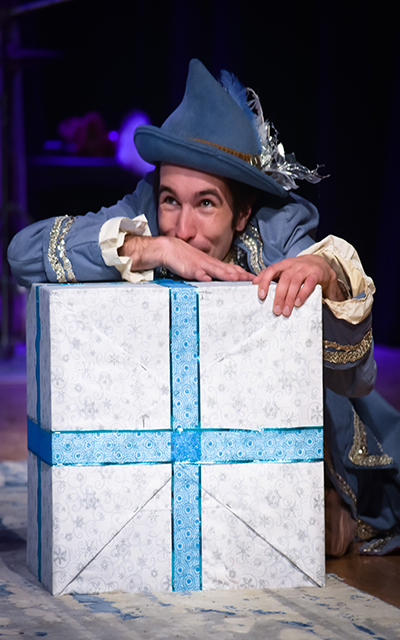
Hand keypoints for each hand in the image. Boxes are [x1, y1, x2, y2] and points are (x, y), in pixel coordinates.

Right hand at [119, 234, 253, 281]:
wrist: (168, 248)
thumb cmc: (182, 257)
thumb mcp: (198, 266)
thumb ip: (208, 273)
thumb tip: (218, 280)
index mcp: (211, 263)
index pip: (230, 268)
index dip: (242, 273)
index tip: (252, 278)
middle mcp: (208, 263)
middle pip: (227, 269)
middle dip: (240, 275)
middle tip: (252, 279)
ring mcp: (199, 265)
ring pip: (215, 269)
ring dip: (226, 274)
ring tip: (236, 278)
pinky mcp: (188, 267)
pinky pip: (196, 272)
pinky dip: (202, 275)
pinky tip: (208, 279)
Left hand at [253, 255, 345, 315]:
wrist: (321, 265)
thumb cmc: (299, 271)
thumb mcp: (285, 271)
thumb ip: (271, 276)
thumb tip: (254, 283)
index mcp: (283, 265)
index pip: (271, 270)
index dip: (264, 282)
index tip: (261, 296)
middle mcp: (293, 265)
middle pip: (284, 280)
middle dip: (278, 296)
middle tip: (276, 310)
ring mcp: (305, 269)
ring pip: (295, 282)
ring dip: (289, 298)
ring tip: (286, 311)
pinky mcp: (316, 274)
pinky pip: (309, 284)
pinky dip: (302, 294)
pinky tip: (298, 303)